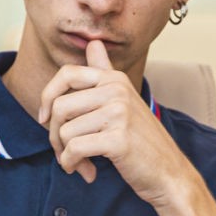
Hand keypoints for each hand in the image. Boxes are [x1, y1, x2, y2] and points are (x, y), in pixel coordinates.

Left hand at [36, 39, 192, 203]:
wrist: (169, 172)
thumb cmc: (142, 141)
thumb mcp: (125, 101)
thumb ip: (105, 72)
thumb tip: (93, 43)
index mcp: (115, 79)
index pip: (67, 74)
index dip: (47, 96)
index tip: (45, 118)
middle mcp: (117, 90)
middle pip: (59, 106)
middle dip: (54, 134)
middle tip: (64, 151)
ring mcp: (119, 113)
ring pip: (64, 131)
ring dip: (65, 154)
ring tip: (81, 163)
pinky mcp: (118, 139)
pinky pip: (75, 149)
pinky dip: (72, 164)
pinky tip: (86, 171)